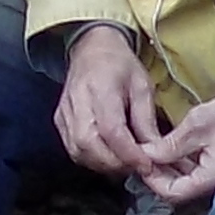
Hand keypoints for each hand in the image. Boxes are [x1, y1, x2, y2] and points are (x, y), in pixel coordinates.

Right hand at [56, 28, 166, 178]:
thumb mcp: (142, 86)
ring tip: (126, 163)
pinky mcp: (59, 122)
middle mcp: (76, 102)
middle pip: (89, 145)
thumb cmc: (119, 65)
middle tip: (138, 166)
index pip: (110, 129)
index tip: (147, 165)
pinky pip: (73, 150)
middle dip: (116, 163)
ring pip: (79, 152)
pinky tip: (109, 157)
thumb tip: (155, 152)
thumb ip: (146, 120)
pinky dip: (92, 160)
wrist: (92, 48)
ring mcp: (64, 113)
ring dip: (104, 165)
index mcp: (100, 87)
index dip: (129, 153)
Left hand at [146, 79, 214, 205]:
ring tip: (154, 149)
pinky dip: (181, 164)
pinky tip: (171, 148)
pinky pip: (196, 173)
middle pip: (178, 190)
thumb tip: (146, 155)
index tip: (141, 161)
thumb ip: (170, 145)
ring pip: (186, 182)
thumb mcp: (197, 125)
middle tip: (144, 154)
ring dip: (169, 168)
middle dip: (158, 173)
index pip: (172, 193)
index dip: (152, 179)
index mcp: (211, 178)